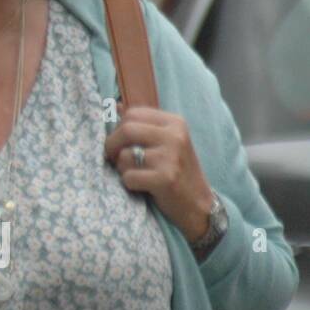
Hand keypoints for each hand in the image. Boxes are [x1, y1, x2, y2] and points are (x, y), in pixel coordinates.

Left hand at [104, 106, 213, 241]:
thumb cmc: (176, 170)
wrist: (198, 204)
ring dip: (122, 168)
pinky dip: (129, 184)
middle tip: (113, 158)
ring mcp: (171, 157)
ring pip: (124, 155)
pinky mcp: (165, 178)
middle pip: (126, 129)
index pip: (132, 113)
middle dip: (111, 145)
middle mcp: (175, 136)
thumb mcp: (166, 142)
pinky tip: (143, 187)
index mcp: (175, 123)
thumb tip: (116, 105)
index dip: (118, 128)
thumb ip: (143, 125)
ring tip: (137, 174)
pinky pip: (128, 177)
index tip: (120, 143)